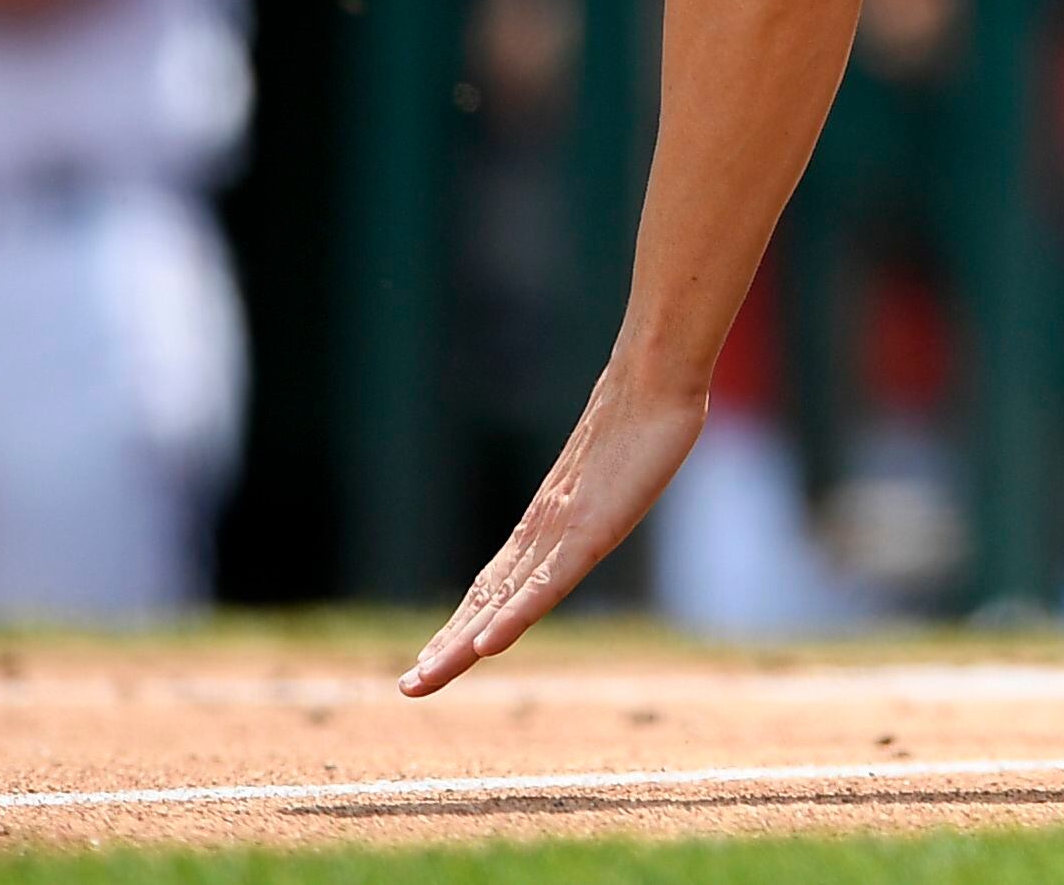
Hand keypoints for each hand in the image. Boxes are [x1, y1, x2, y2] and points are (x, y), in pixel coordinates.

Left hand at [398, 372, 707, 696]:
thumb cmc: (644, 414)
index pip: (495, 585)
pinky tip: (487, 647)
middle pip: (485, 601)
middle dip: (447, 647)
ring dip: (460, 645)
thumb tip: (605, 482)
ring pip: (501, 601)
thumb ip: (601, 487)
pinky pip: (545, 585)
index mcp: (548, 521)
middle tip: (409, 687)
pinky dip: (513, 618)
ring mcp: (562, 532)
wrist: (654, 376)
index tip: (434, 659)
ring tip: (424, 678)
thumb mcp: (616, 467)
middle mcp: (542, 531)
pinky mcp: (588, 532)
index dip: (463, 625)